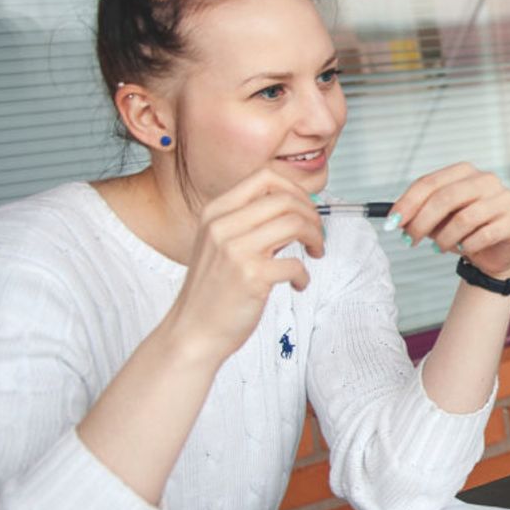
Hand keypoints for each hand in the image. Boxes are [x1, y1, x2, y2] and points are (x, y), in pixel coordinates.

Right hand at [168, 169, 323, 362]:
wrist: (192, 332)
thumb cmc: (212, 290)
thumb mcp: (219, 243)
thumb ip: (249, 222)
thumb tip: (297, 207)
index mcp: (215, 212)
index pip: (265, 177)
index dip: (296, 190)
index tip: (306, 210)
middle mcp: (222, 226)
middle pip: (286, 199)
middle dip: (312, 216)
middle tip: (316, 236)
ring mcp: (235, 250)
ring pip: (295, 223)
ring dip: (315, 238)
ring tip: (314, 254)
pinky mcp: (251, 277)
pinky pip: (296, 264)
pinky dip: (304, 275)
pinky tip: (297, 284)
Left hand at [389, 163, 509, 281]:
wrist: (497, 251)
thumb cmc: (465, 230)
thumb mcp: (438, 219)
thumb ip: (420, 214)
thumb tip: (396, 219)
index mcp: (465, 172)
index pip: (430, 182)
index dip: (408, 203)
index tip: (392, 223)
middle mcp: (487, 180)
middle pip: (446, 197)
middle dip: (422, 222)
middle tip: (410, 241)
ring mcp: (505, 199)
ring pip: (465, 218)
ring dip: (444, 238)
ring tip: (438, 248)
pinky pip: (485, 234)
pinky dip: (467, 246)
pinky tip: (463, 249)